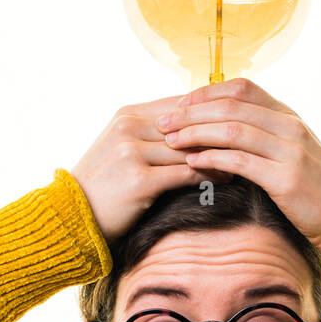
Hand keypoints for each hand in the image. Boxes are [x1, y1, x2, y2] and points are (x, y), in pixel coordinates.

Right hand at [70, 94, 232, 244]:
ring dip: (220, 154)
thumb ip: (151, 136)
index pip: (180, 104)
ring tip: (244, 161)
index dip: (211, 112)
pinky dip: (209, 175)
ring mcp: (133, 152)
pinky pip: (185, 173)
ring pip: (190, 147)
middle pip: (189, 123)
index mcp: (128, 115)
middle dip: (220, 132)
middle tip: (249, 139)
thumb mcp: (122, 150)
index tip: (238, 120)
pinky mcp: (139, 179)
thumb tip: (190, 131)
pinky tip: (227, 179)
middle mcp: (130, 127)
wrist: (71, 217)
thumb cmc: (103, 187)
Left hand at [155, 77, 320, 258]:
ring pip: (232, 129)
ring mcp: (290, 150)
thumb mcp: (293, 157)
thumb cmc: (317, 193)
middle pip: (231, 105)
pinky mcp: (286, 178)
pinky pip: (241, 161)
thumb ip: (265, 141)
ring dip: (196, 133)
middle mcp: (290, 126)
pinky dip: (213, 159)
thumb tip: (226, 138)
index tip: (179, 106)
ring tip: (170, 140)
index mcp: (289, 116)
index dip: (206, 93)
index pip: (241, 88)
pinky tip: (192, 162)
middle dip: (191, 112)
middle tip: (163, 122)